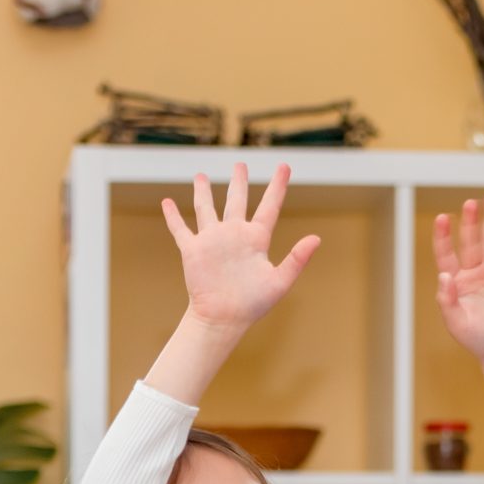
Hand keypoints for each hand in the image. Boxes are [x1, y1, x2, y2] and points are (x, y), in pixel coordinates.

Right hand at [160, 163, 319, 331]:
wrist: (223, 319)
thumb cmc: (253, 305)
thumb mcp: (280, 281)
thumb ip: (297, 259)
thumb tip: (316, 238)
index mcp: (257, 240)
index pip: (269, 206)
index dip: (277, 186)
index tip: (284, 166)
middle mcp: (234, 235)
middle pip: (237, 200)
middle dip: (238, 182)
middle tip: (240, 164)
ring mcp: (212, 241)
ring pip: (206, 209)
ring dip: (203, 192)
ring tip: (201, 175)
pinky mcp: (193, 250)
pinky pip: (181, 229)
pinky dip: (173, 216)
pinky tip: (167, 202)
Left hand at [430, 194, 483, 365]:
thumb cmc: (480, 343)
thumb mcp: (457, 324)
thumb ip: (448, 301)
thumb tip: (444, 275)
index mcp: (455, 285)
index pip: (446, 254)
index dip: (443, 237)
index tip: (442, 219)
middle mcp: (472, 276)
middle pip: (468, 242)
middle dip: (469, 222)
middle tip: (470, 203)